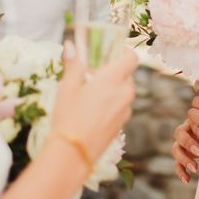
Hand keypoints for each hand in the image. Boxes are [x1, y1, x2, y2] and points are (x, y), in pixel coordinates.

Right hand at [51, 40, 136, 162]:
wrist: (72, 154)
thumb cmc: (68, 116)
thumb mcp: (67, 87)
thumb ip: (73, 64)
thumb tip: (71, 44)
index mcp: (114, 79)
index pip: (132, 57)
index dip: (124, 52)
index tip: (111, 52)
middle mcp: (125, 93)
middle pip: (127, 74)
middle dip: (114, 71)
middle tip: (94, 73)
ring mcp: (126, 110)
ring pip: (124, 92)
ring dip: (112, 88)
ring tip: (90, 93)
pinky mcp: (122, 125)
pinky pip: (121, 107)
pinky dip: (112, 103)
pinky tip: (92, 111)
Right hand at [172, 119, 198, 182]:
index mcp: (195, 121)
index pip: (190, 123)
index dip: (196, 132)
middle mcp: (187, 130)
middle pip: (179, 133)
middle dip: (188, 143)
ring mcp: (183, 143)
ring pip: (176, 149)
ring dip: (184, 159)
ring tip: (195, 168)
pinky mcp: (184, 155)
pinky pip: (177, 164)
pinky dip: (181, 172)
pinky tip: (187, 180)